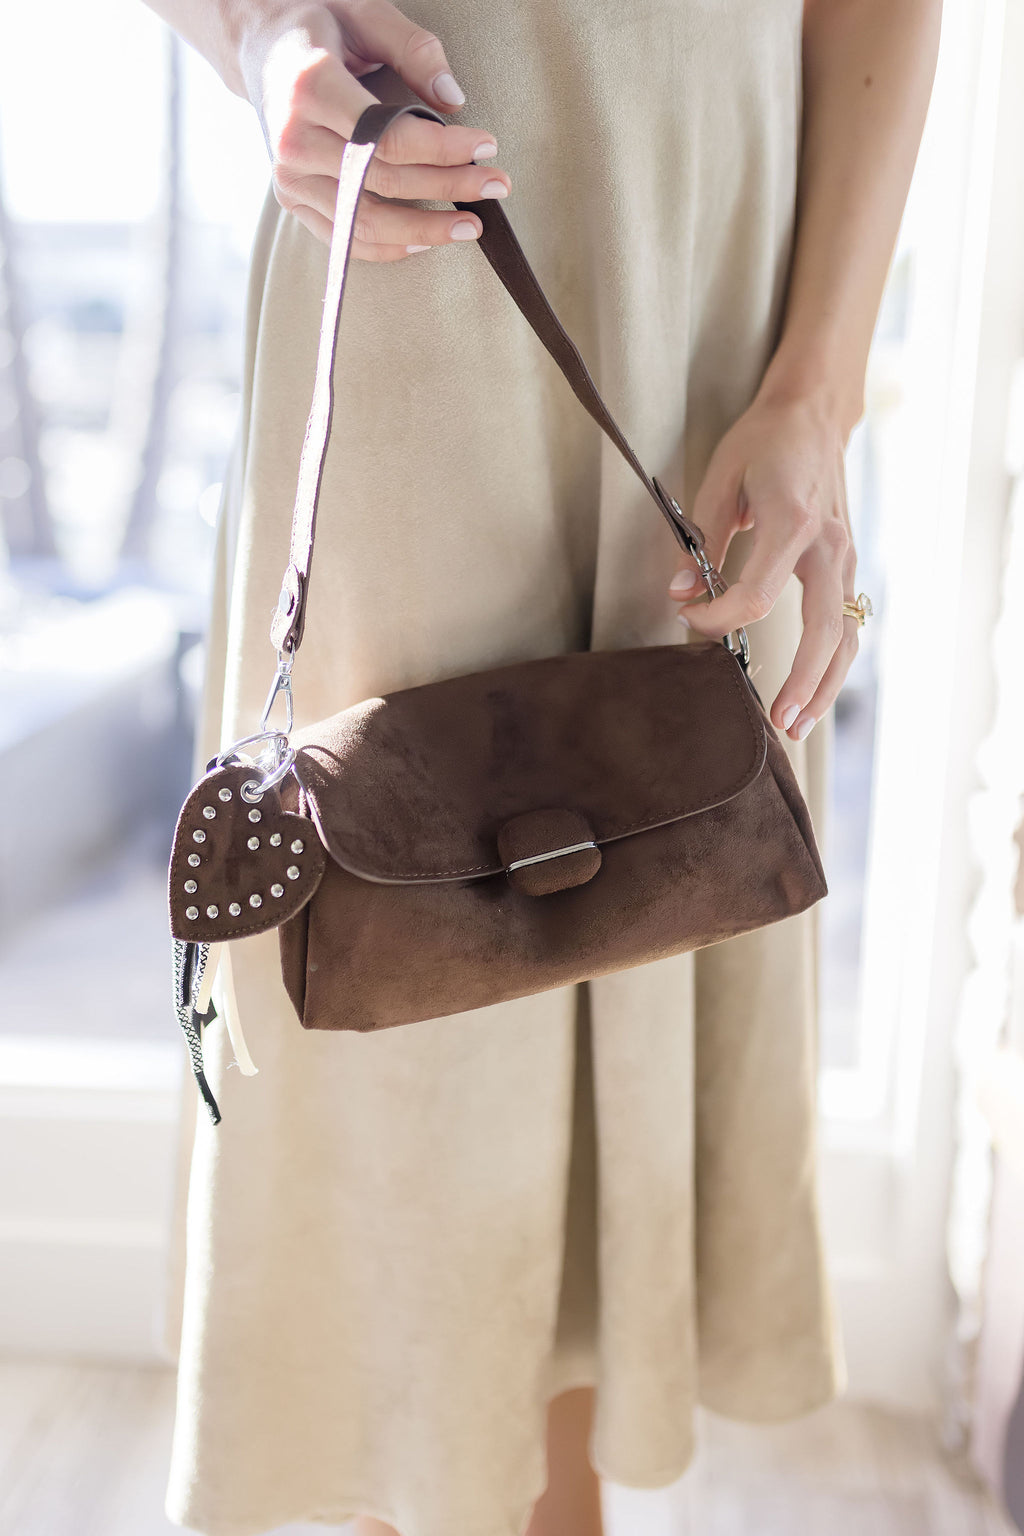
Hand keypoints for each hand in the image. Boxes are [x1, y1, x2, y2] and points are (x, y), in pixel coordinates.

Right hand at [237, 2, 511, 257]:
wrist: (261, 46)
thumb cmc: (320, 24)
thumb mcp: (366, 12)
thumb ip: (413, 49)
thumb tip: (453, 98)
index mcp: (309, 87)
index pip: (386, 137)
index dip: (443, 150)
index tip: (487, 147)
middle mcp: (293, 139)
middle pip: (383, 182)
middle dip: (448, 188)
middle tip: (496, 185)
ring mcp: (288, 176)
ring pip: (364, 222)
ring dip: (425, 230)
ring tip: (470, 226)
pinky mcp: (291, 199)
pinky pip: (345, 239)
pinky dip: (388, 246)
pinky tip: (425, 241)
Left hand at [667, 390, 858, 741]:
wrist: (814, 415)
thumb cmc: (762, 442)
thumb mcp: (718, 478)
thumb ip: (699, 540)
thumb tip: (679, 595)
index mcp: (792, 519)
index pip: (758, 594)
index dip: (721, 619)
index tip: (691, 622)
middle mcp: (828, 544)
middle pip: (825, 628)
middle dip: (803, 680)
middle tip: (777, 721)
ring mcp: (845, 557)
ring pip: (847, 635)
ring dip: (825, 685)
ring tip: (796, 724)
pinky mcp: (848, 566)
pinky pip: (848, 624)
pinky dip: (833, 663)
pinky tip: (813, 693)